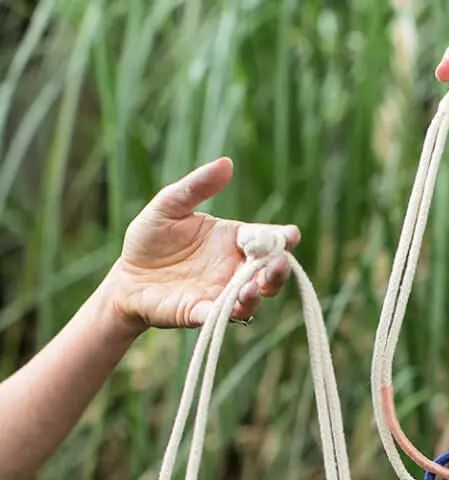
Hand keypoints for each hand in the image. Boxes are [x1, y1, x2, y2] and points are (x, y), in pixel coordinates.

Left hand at [105, 158, 299, 333]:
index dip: (284, 238)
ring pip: (252, 299)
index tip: (291, 235)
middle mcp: (235, 269)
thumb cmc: (151, 240)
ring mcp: (221, 294)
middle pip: (270, 273)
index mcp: (234, 241)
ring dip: (258, 294)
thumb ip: (197, 187)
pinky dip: (227, 313)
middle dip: (279, 270)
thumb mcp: (170, 205)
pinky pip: (220, 316)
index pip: (268, 239)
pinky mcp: (202, 313)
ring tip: (252, 286)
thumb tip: (226, 163)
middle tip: (278, 263)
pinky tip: (226, 305)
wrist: (127, 276)